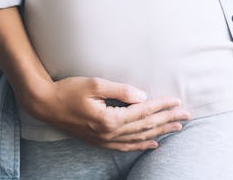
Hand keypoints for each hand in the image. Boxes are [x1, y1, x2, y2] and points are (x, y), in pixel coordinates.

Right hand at [23, 76, 190, 151]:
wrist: (45, 105)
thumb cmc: (68, 90)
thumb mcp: (94, 84)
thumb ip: (120, 90)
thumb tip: (142, 96)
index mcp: (110, 119)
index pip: (143, 112)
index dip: (162, 106)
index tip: (177, 101)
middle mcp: (109, 133)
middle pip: (145, 126)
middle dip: (168, 120)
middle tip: (186, 115)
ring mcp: (104, 140)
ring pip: (139, 138)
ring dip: (159, 132)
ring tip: (176, 127)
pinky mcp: (99, 141)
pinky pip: (126, 147)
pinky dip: (141, 145)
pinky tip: (153, 144)